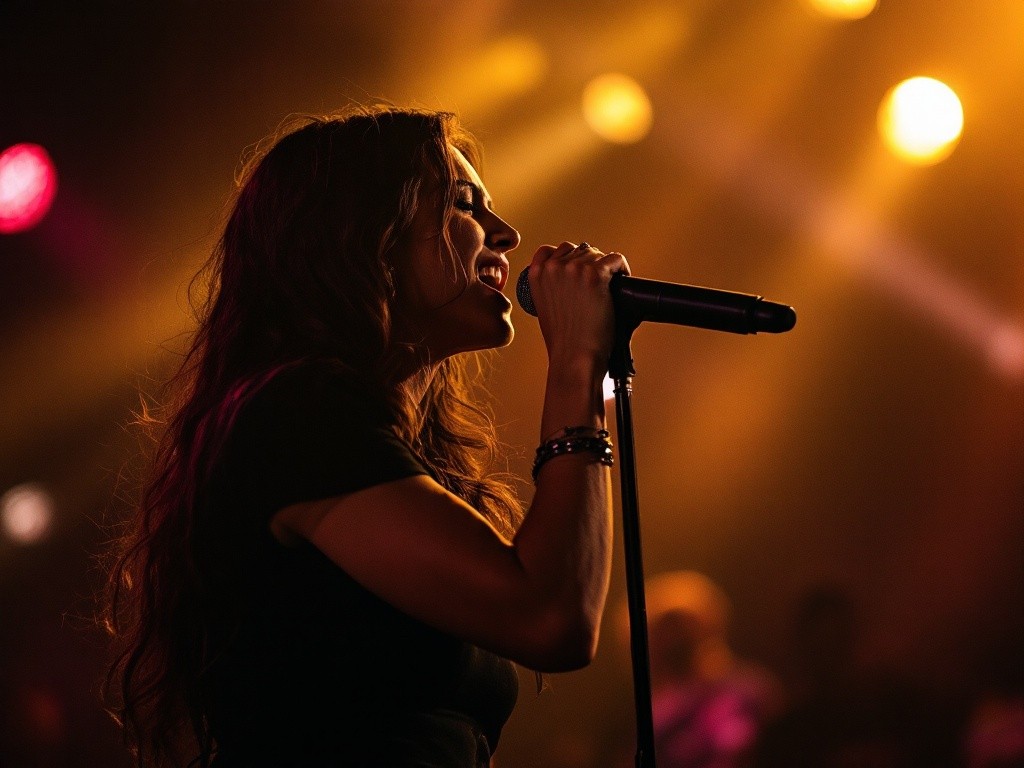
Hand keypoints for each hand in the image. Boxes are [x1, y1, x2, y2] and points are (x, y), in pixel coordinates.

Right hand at [525, 241, 630, 370]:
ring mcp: (575, 269)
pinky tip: (622, 280)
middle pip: (579, 250)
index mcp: (536, 274)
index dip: (569, 259)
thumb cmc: (563, 339)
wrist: (574, 356)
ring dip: (605, 267)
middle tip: (597, 283)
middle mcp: (554, 267)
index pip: (553, 250)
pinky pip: (616, 259)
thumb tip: (571, 276)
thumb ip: (551, 286)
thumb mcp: (545, 306)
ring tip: (609, 286)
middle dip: (589, 264)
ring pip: (598, 255)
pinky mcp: (596, 275)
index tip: (578, 271)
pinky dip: (622, 268)